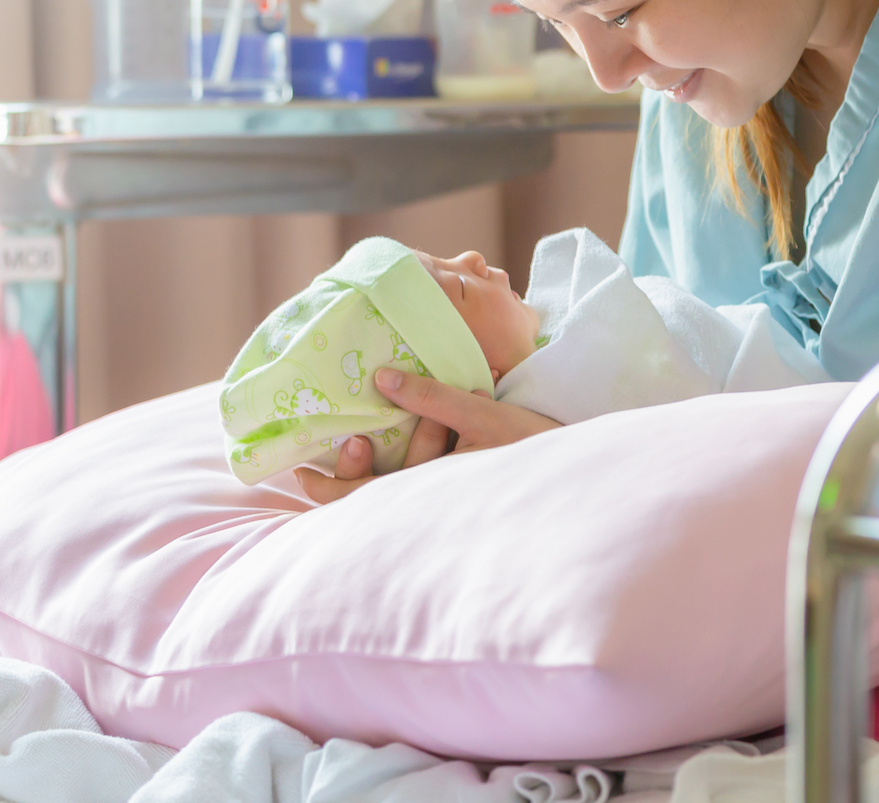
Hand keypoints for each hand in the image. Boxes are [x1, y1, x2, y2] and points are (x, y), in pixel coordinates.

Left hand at [293, 368, 560, 505]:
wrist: (578, 475)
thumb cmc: (533, 445)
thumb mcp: (480, 414)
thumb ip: (432, 397)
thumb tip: (382, 378)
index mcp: (431, 489)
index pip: (362, 498)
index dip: (327, 487)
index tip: (300, 470)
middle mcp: (433, 501)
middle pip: (373, 498)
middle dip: (351, 470)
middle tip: (340, 441)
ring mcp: (445, 499)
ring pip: (395, 490)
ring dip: (377, 465)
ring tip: (362, 440)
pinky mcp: (459, 490)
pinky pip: (417, 483)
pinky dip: (399, 468)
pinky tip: (394, 451)